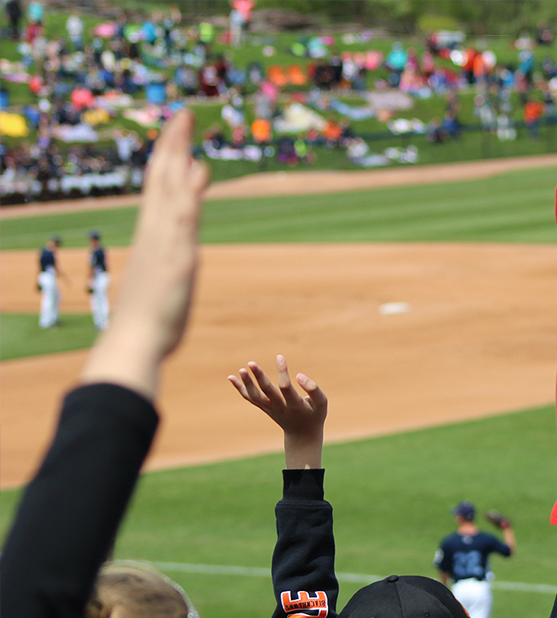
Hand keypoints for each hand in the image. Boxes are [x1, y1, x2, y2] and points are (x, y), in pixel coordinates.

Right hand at [80, 110, 208, 398]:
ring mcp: (165, 241)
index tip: (179, 135)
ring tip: (186, 123)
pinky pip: (184, 217)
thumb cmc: (148, 319)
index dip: (168, 159)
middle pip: (163, 178)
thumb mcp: (164, 281)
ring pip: (171, 188)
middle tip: (184, 114)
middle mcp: (156, 232)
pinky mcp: (178, 256)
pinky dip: (189, 192)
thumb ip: (171, 262)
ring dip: (179, 154)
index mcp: (154, 236)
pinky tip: (198, 169)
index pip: (160, 188)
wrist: (134, 341)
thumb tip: (176, 256)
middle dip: (173, 144)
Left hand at [228, 355, 326, 469]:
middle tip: (251, 363)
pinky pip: (250, 398)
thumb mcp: (322, 403)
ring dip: (247, 383)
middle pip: (266, 391)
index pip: (285, 387)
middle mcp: (280, 407)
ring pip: (255, 396)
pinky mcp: (264, 407)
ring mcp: (270, 408)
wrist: (302, 435)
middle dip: (259, 377)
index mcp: (295, 405)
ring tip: (242, 369)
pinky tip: (231, 377)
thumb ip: (313, 389)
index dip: (282, 372)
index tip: (279, 357)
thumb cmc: (314, 415)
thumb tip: (298, 375)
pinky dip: (240, 388)